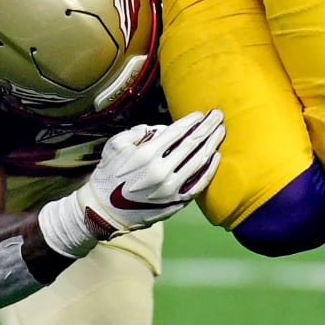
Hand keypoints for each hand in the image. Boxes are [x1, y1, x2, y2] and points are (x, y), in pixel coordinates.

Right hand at [78, 109, 224, 235]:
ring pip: (199, 162)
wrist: (104, 210)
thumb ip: (138, 132)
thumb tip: (162, 130)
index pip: (177, 132)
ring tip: (220, 132)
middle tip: (219, 115)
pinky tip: (216, 156)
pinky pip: (198, 183)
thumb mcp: (115, 145)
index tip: (201, 114)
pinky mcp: (176, 202)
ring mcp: (171, 188)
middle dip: (208, 127)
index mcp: (146, 154)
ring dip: (212, 144)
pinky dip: (209, 169)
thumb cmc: (108, 174)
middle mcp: (161, 171)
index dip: (191, 121)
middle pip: (192, 144)